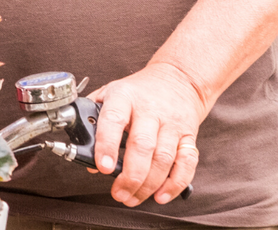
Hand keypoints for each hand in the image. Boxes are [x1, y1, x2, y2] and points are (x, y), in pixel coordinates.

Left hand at [87, 62, 206, 206]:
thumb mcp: (110, 94)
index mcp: (124, 96)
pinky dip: (175, 183)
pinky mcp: (189, 136)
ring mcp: (172, 123)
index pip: (114, 119)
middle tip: (118, 193)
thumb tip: (88, 160)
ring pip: (164, 159)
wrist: (178, 78)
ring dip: (148, 185)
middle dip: (130, 176)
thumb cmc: (138, 91)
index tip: (102, 167)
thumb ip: (95, 122)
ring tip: (133, 197)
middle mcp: (150, 110)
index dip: (107, 144)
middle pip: (143, 146)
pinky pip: (187, 163)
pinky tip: (161, 195)